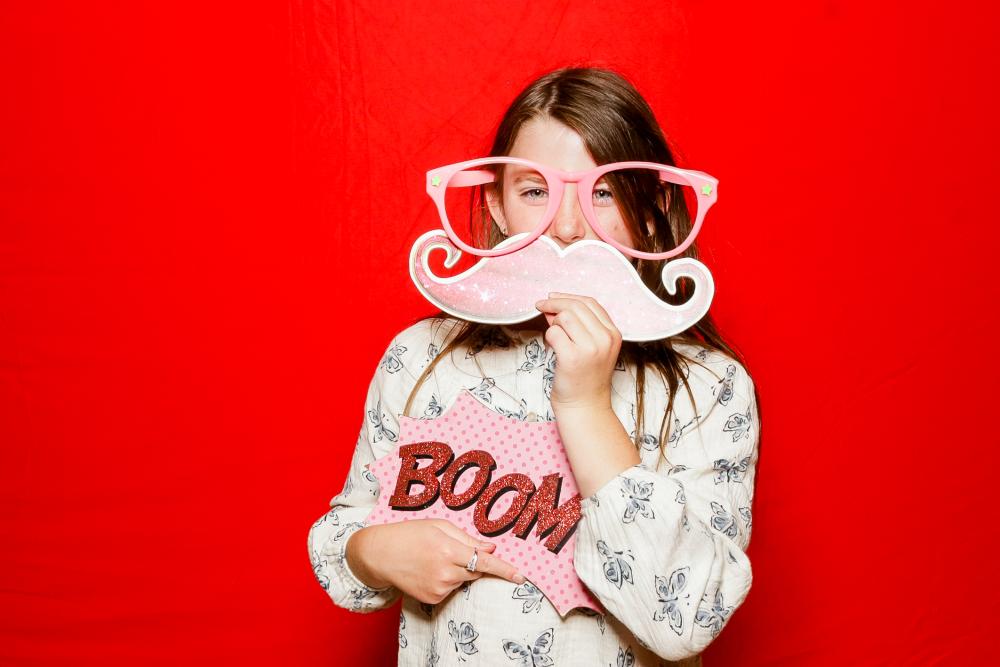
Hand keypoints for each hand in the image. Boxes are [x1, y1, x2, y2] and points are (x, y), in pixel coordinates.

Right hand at [346, 519, 524, 604]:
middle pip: (476, 570)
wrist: (380, 554)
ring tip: (433, 559)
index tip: (521, 576)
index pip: (484, 561)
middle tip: (451, 550)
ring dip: (457, 570)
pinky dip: (446, 580)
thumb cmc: (411, 534)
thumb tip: (492, 547)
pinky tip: (429, 571)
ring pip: (463, 579)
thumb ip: (467, 538)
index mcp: (448, 549)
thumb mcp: (439, 526)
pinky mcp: (432, 599)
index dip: (505, 569)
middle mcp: (445, 572)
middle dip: (473, 561)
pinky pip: (451, 589)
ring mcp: (438, 588)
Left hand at [535, 292, 621, 412]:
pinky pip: (553, 333)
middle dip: (554, 303)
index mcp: (613, 333)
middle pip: (576, 306)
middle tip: (540, 306)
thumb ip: (577, 325)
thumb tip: (553, 306)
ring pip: (564, 317)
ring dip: (553, 323)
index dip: (568, 297)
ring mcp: (590, 348)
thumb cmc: (584, 377)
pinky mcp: (573, 358)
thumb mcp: (591, 347)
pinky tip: (552, 348)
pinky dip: (548, 337)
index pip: (590, 302)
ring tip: (554, 337)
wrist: (585, 406)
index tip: (552, 297)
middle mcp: (605, 339)